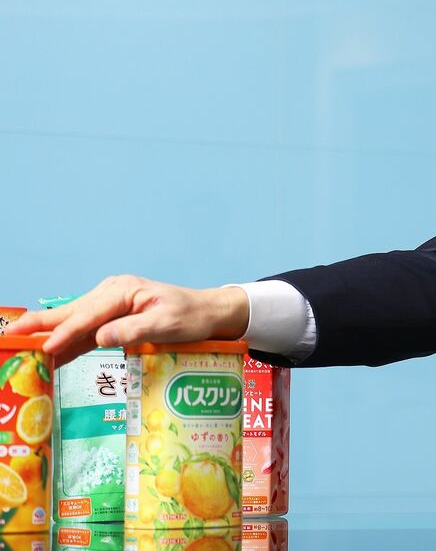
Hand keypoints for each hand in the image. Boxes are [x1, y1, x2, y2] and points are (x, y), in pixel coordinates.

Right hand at [6, 275, 248, 366]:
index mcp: (123, 291)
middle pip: (72, 312)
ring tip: (21, 345)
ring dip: (49, 334)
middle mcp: (112, 293)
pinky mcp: (112, 317)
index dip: (66, 332)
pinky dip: (67, 341)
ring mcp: (110, 305)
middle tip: (12, 335)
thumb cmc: (191, 316)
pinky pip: (85, 331)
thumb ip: (135, 330)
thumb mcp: (168, 324)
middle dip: (42, 325)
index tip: (47, 348)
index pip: (89, 314)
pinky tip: (49, 353)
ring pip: (74, 321)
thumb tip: (102, 337)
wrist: (208, 312)